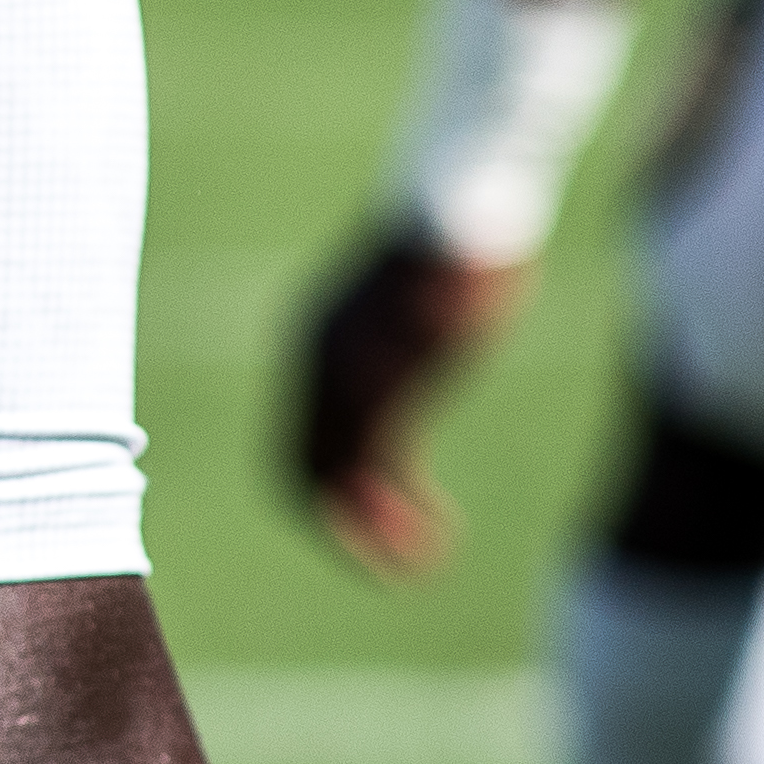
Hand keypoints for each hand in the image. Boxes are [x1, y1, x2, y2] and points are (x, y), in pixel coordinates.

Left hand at [289, 225, 521, 572]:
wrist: (465, 195)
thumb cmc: (456, 242)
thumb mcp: (411, 303)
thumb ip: (396, 342)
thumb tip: (414, 349)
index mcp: (314, 341)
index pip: (297, 438)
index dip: (327, 492)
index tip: (377, 520)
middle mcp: (315, 360)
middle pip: (299, 469)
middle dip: (339, 525)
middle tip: (389, 564)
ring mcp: (344, 372)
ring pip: (332, 481)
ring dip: (368, 534)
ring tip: (411, 568)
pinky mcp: (385, 379)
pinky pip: (373, 473)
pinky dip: (396, 519)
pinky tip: (433, 544)